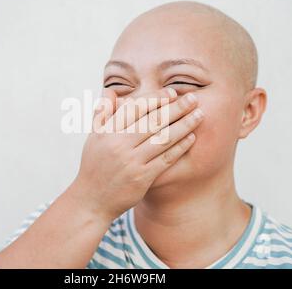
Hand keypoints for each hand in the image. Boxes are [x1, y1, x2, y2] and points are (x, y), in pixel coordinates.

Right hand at [71, 88, 203, 220]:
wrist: (92, 201)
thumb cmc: (94, 166)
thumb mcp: (93, 138)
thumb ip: (102, 113)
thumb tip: (109, 91)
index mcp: (108, 131)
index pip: (136, 108)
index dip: (156, 98)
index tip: (172, 93)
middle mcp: (119, 144)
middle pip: (153, 121)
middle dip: (176, 108)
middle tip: (193, 98)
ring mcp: (131, 161)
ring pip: (163, 138)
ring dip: (184, 125)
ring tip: (199, 115)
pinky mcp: (142, 178)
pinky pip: (165, 158)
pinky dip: (180, 147)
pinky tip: (191, 138)